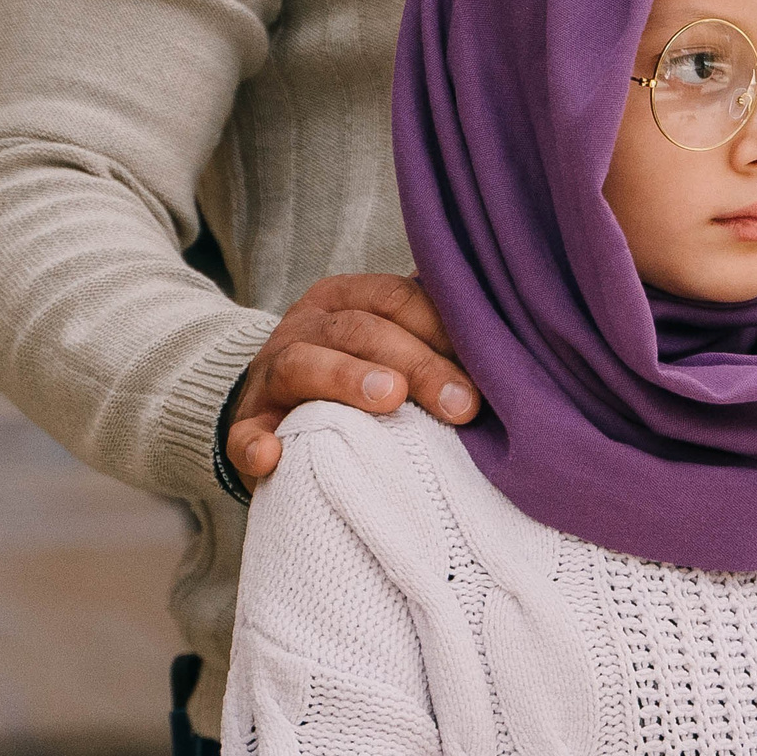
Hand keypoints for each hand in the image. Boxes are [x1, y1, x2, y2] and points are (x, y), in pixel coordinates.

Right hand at [227, 274, 479, 486]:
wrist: (270, 408)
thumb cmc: (356, 376)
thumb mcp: (391, 346)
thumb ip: (433, 338)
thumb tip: (513, 341)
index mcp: (346, 301)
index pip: (396, 298)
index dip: (443, 329)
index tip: (488, 371)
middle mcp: (306, 328)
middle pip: (360, 329)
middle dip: (417, 363)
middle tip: (462, 405)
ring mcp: (270, 375)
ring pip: (304, 364)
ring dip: (347, 378)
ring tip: (389, 399)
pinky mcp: (246, 424)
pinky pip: (243, 433)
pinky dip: (255, 444)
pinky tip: (273, 456)